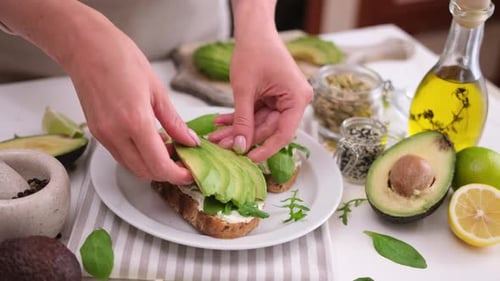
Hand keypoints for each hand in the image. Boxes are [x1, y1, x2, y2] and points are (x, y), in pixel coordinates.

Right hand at [66, 18, 198, 183]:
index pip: (160, 165)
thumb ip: (174, 121)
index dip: (178, 175)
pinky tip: (150, 141)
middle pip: (146, 172)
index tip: (190, 172)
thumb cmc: (120, 58)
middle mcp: (116, 134)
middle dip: (167, 172)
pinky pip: (121, 155)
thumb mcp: (157, 90)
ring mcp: (104, 136)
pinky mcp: (96, 133)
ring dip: (152, 165)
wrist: (86, 47)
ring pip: (132, 167)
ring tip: (168, 148)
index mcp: (135, 122)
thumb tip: (190, 140)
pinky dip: (138, 156)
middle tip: (183, 159)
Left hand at [208, 31, 312, 162]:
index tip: (248, 158)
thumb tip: (240, 145)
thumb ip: (243, 119)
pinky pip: (256, 112)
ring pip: (259, 122)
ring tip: (217, 136)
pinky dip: (239, 116)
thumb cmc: (254, 50)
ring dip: (237, 128)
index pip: (284, 133)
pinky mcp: (272, 97)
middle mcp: (294, 100)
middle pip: (268, 128)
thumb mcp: (245, 89)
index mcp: (297, 98)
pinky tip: (222, 122)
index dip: (265, 148)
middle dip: (243, 136)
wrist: (253, 29)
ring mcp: (283, 99)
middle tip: (222, 146)